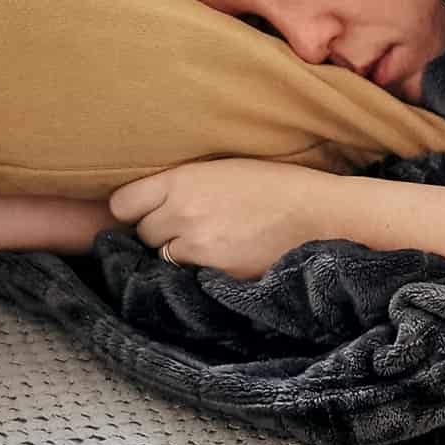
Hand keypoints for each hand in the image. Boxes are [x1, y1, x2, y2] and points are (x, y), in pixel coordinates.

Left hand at [110, 159, 333, 278]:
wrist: (321, 213)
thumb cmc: (277, 185)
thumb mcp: (224, 168)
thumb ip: (182, 183)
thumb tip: (149, 202)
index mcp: (183, 180)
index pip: (122, 204)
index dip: (134, 209)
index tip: (148, 210)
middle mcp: (183, 213)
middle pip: (142, 233)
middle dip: (161, 231)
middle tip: (191, 225)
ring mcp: (199, 246)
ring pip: (163, 257)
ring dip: (179, 253)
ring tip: (211, 241)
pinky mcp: (217, 272)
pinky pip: (189, 275)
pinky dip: (200, 270)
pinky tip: (225, 256)